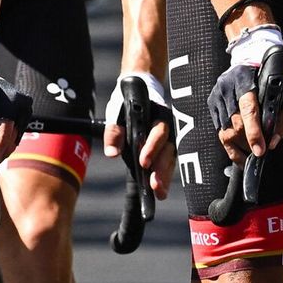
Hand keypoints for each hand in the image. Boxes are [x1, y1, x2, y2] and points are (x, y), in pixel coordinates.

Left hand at [103, 71, 175, 197]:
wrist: (139, 90)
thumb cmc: (127, 103)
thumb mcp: (117, 113)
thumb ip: (114, 132)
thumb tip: (112, 153)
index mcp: (157, 115)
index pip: (158, 132)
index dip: (152, 147)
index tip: (143, 163)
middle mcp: (167, 127)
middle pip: (168, 149)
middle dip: (162, 169)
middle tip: (155, 187)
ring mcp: (168, 138)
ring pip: (170, 158)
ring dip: (166, 175)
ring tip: (159, 193)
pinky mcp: (166, 147)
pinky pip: (168, 161)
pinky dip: (165, 175)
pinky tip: (160, 189)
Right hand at [207, 26, 282, 165]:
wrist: (250, 56)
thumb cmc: (270, 77)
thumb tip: (272, 143)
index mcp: (247, 80)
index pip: (249, 109)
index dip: (255, 132)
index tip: (261, 150)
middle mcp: (228, 86)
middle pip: (236, 124)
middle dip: (249, 143)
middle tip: (260, 152)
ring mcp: (217, 94)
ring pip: (226, 131)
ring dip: (240, 146)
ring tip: (252, 152)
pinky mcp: (212, 102)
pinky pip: (219, 131)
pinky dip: (230, 144)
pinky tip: (241, 150)